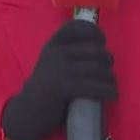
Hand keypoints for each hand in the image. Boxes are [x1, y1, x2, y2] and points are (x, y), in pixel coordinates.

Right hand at [1, 20, 117, 139]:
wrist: (27, 112)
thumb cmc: (47, 90)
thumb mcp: (54, 65)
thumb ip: (71, 56)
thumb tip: (103, 55)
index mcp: (53, 44)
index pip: (75, 27)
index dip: (93, 31)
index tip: (102, 42)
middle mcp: (55, 52)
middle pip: (93, 50)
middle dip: (107, 61)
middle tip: (109, 74)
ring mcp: (57, 69)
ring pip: (95, 69)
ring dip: (110, 79)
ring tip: (112, 87)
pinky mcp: (61, 87)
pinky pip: (92, 86)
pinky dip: (106, 91)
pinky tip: (112, 95)